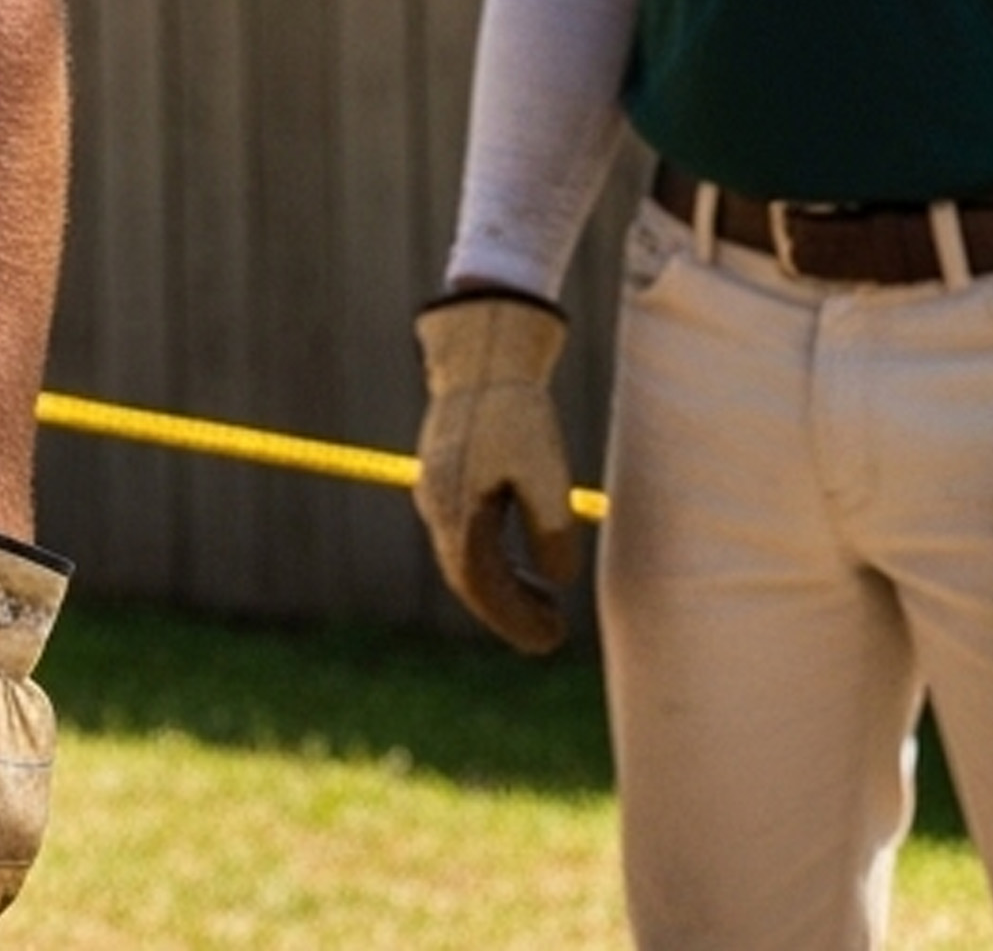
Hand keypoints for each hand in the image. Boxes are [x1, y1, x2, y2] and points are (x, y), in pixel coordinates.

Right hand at [414, 289, 583, 652]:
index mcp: (457, 512)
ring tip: (543, 599)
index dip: (517, 619)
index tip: (553, 640)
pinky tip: (517, 557)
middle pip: (468, 577)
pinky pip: (461, 531)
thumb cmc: (518, 412)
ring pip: (463, 555)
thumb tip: (557, 579)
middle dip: (509, 610)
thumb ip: (552, 535)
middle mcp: (437, 505)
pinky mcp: (443, 471)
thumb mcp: (546, 475)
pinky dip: (489, 556)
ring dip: (500, 584)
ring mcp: (435, 487)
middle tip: (551, 631)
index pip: (482, 586)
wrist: (483, 352)